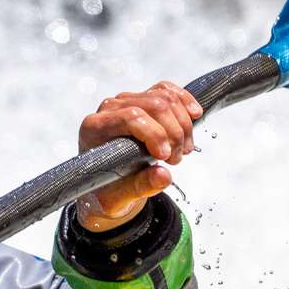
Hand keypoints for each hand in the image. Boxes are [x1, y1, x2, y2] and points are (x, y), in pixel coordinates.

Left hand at [75, 81, 203, 231]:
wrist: (110, 186)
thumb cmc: (109, 190)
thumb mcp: (121, 198)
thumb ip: (140, 187)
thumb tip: (163, 176)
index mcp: (95, 128)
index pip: (131, 116)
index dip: (155, 134)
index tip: (166, 157)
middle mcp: (109, 109)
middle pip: (153, 105)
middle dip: (174, 133)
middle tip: (177, 159)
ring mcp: (126, 101)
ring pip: (164, 97)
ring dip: (183, 124)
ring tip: (183, 150)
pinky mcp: (142, 99)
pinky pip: (166, 90)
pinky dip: (184, 101)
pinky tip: (194, 116)